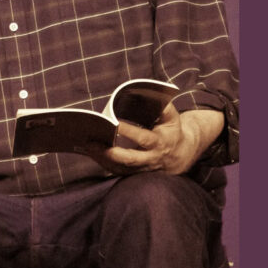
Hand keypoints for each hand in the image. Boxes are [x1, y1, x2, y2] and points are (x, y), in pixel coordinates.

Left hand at [90, 104, 222, 175]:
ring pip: (120, 168)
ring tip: (86, 146)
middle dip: (110, 152)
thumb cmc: (171, 131)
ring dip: (102, 159)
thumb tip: (151, 94)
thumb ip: (164, 107)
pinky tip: (91, 153)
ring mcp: (142, 169)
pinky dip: (103, 163)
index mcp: (160, 142)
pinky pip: (117, 171)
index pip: (143, 138)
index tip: (113, 122)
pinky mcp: (134, 174)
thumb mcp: (172, 118)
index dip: (129, 131)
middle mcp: (150, 158)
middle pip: (129, 159)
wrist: (180, 155)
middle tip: (91, 142)